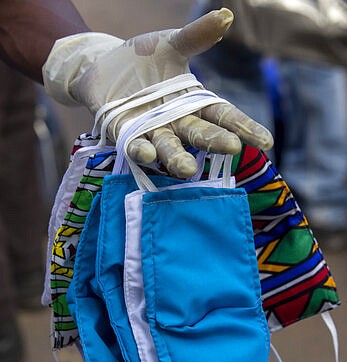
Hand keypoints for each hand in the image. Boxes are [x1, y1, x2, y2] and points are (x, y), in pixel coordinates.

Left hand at [44, 9, 272, 176]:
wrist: (104, 67)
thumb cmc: (143, 59)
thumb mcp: (170, 43)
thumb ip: (196, 36)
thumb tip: (226, 16)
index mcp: (192, 101)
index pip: (223, 116)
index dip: (244, 127)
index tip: (266, 141)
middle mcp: (175, 121)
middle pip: (199, 133)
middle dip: (214, 142)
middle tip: (233, 149)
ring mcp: (150, 130)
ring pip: (168, 146)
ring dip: (178, 158)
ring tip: (188, 169)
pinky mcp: (124, 134)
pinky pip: (134, 145)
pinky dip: (141, 150)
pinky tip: (147, 153)